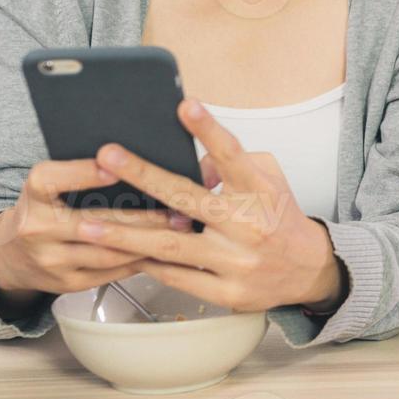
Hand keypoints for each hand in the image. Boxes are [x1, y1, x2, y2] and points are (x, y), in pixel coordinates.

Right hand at [0, 158, 186, 309]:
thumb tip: (135, 163)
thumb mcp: (50, 184)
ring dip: (149, 242)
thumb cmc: (44, 209)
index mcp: (34, 194)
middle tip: (178, 207)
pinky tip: (162, 251)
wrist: (11, 254)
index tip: (115, 166)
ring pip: (109, 252)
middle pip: (95, 222)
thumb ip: (82, 173)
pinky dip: (139, 260)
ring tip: (180, 230)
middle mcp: (38, 228)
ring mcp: (52, 259)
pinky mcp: (67, 283)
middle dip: (143, 216)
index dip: (84, 173)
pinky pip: (111, 272)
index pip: (53, 180)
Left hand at [76, 99, 345, 313]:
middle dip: (144, 176)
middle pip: (188, 198)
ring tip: (89, 223)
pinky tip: (118, 255)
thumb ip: (232, 166)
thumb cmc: (280, 218)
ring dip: (126, 234)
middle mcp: (248, 225)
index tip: (186, 106)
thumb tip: (192, 161)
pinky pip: (177, 277)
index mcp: (261, 192)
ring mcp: (236, 261)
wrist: (309, 271)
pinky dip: (147, 264)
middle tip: (108, 157)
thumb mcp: (269, 181)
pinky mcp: (227, 292)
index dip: (208, 130)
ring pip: (171, 245)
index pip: (233, 155)